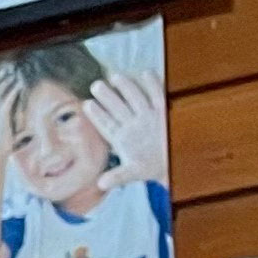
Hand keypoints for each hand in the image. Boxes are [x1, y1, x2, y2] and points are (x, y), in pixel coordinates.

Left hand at [83, 68, 166, 188]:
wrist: (171, 163)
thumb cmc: (149, 167)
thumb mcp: (133, 172)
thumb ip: (118, 176)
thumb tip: (101, 184)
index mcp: (121, 138)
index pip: (107, 124)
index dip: (97, 115)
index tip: (87, 104)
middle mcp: (132, 123)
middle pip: (118, 107)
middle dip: (108, 97)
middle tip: (96, 85)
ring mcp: (147, 116)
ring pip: (135, 99)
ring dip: (126, 87)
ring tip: (115, 76)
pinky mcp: (163, 112)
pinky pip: (157, 95)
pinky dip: (153, 85)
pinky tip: (145, 73)